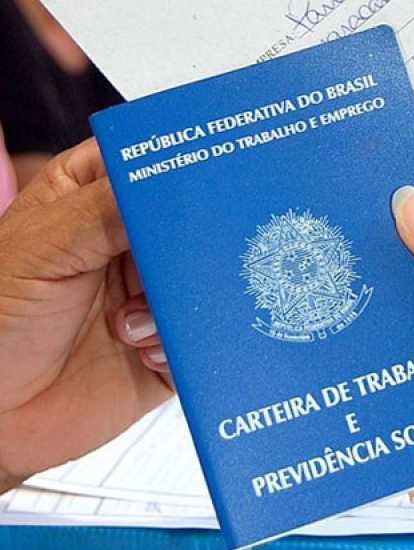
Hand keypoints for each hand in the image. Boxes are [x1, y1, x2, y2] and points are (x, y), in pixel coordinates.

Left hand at [0, 140, 171, 492]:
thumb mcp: (41, 251)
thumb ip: (102, 212)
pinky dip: (181, 343)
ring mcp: (150, 297)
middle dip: (190, 246)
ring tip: (130, 324)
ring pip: (201, 282)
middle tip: (178, 261)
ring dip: (177, 303)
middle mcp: (125, 248)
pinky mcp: (167, 345)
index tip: (206, 175)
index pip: (146, 167)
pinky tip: (142, 352)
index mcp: (89, 204)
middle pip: (186, 227)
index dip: (177, 169)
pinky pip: (201, 335)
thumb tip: (169, 185)